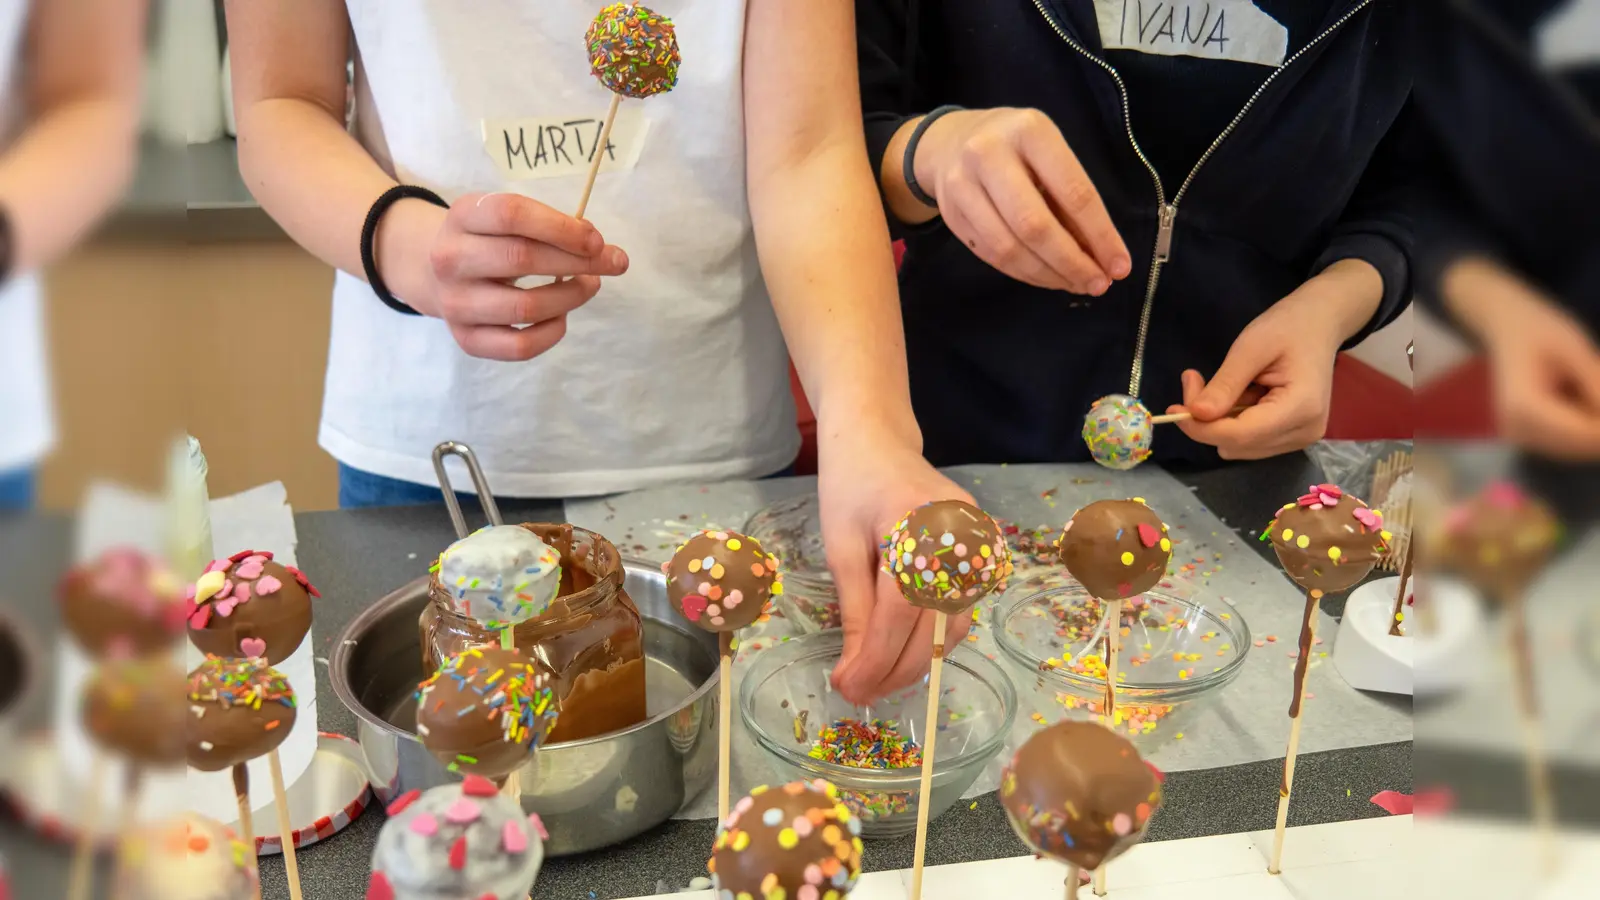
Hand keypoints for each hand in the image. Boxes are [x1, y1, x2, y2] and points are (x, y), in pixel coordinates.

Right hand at [412, 192, 628, 360]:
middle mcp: (450, 259)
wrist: (438, 275)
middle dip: (579, 261)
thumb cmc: (489, 241)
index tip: (597, 240)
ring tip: (589, 285)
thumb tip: (600, 249)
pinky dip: (552, 332)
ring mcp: (455, 303)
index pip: (512, 215)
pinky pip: (520, 346)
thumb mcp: (506, 219)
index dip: (561, 227)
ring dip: (571, 296)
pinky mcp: (466, 339)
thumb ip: (550, 226)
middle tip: (614, 262)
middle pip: (522, 258)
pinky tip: (562, 316)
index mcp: (462, 216)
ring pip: (526, 307)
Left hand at [818, 423, 974, 704]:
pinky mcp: (983, 553)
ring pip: (953, 627)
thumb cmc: (850, 488)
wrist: (879, 442)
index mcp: (918, 527)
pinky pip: (960, 610)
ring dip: (917, 661)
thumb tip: (854, 671)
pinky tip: (900, 650)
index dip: (875, 659)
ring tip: (877, 679)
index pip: (900, 612)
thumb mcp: (839, 546)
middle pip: (934, 627)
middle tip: (860, 694)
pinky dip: (932, 637)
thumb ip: (853, 609)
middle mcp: (961, 538)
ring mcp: (979, 546)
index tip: (849, 688)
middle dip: (896, 670)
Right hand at [910, 108, 1130, 294]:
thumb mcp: (1049, 154)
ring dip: (1048, 275)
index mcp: (1030, 132)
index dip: (1100, 236)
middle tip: (1097, 285)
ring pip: (1009, 248)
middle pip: (1035, 226)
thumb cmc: (1016, 148)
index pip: (1073, 193)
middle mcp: (989, 155)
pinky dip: (1024, 273)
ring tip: (1075, 284)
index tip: (1119, 266)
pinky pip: (991, 256)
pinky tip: (1047, 277)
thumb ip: (1072, 199)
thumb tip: (1102, 256)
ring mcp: (962, 186)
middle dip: (1072, 263)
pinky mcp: (950, 214)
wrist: (949, 142)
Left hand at [1169, 260, 1382, 457]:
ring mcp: (1301, 438)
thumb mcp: (1251, 348)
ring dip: (1219, 421)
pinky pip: (1249, 440)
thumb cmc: (1288, 328)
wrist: (1319, 325)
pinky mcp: (1292, 437)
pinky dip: (1234, 421)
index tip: (1174, 406)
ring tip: (1226, 383)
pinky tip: (1242, 395)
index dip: (1201, 428)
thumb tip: (1195, 414)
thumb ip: (1225, 384)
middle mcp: (1305, 432)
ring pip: (1240, 446)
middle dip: (1207, 420)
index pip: (1241, 435)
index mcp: (1301, 408)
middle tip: (1194, 380)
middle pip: (1238, 444)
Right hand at [1445, 258, 1599, 457]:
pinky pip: (1568, 446)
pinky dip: (1587, 431)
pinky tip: (1584, 402)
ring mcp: (1520, 436)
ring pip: (1578, 450)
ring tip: (1590, 390)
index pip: (1584, 433)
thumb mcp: (1575, 350)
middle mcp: (1517, 429)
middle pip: (1581, 447)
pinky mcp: (1527, 438)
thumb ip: (1596, 385)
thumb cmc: (1540, 330)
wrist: (1507, 329)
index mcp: (1524, 406)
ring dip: (1595, 430)